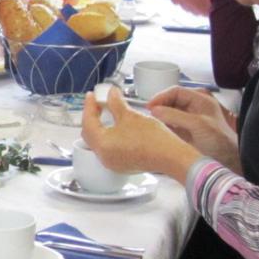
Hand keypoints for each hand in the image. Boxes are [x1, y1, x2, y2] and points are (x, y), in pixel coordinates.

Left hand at [81, 87, 202, 182]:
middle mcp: (103, 157)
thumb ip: (116, 103)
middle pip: (90, 133)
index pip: (88, 122)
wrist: (171, 157)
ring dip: (101, 127)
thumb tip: (110, 94)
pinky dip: (109, 136)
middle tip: (97, 103)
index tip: (91, 95)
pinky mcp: (122, 164)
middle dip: (92, 117)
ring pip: (99, 142)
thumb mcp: (130, 116)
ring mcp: (113, 163)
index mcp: (102, 145)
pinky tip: (116, 127)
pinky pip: (109, 148)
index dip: (89, 106)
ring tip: (106, 113)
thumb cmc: (152, 139)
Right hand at [146, 86, 240, 170]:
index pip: (175, 91)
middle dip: (159, 107)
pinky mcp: (184, 130)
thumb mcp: (197, 125)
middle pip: (170, 101)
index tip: (149, 106)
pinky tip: (158, 130)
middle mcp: (193, 106)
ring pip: (168, 112)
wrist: (227, 160)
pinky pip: (170, 123)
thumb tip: (154, 110)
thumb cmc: (219, 140)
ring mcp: (189, 118)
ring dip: (159, 116)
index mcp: (200, 99)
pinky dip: (162, 125)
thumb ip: (175, 116)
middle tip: (148, 115)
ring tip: (151, 122)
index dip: (161, 97)